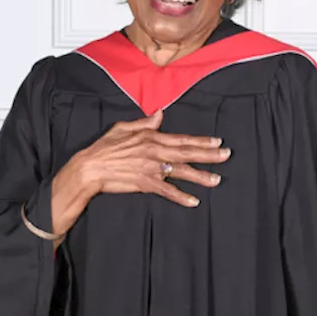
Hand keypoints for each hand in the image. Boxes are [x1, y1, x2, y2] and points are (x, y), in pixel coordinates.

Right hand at [49, 110, 230, 234]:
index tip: (217, 141)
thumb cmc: (103, 148)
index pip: (180, 139)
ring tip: (216, 180)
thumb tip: (158, 115)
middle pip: (186, 153)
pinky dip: (180, 196)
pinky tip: (194, 201)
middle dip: (208, 155)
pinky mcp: (145, 183)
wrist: (90, 167)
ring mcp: (151, 168)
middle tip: (226, 156)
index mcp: (150, 137)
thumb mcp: (122, 128)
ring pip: (180, 171)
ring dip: (200, 176)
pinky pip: (166, 190)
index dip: (200, 140)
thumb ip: (143, 123)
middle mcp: (154, 151)